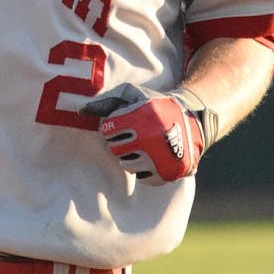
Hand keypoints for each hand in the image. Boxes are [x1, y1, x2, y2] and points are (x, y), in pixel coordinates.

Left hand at [82, 83, 217, 185]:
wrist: (191, 118)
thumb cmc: (154, 104)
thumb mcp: (132, 95)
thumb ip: (106, 103)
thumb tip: (81, 112)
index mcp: (140, 119)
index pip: (108, 131)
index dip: (110, 128)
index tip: (117, 125)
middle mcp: (149, 140)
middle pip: (114, 150)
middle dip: (117, 143)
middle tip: (128, 137)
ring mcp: (159, 159)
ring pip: (126, 165)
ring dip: (128, 156)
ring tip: (139, 147)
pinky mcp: (168, 173)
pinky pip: (142, 178)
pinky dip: (143, 170)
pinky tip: (149, 157)